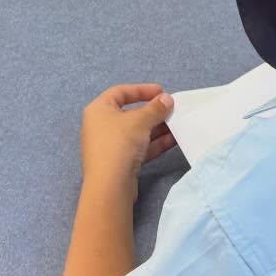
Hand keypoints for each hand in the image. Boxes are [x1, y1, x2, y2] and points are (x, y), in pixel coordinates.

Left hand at [79, 84, 175, 200]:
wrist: (109, 186)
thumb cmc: (119, 144)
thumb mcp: (140, 121)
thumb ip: (155, 108)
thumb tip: (167, 99)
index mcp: (98, 110)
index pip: (120, 92)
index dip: (142, 90)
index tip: (162, 92)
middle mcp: (100, 126)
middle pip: (130, 113)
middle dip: (153, 112)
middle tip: (172, 111)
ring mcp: (109, 145)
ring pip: (136, 132)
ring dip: (157, 128)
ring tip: (177, 125)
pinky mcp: (118, 162)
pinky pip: (138, 147)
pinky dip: (154, 143)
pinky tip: (173, 141)